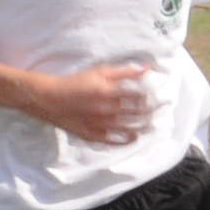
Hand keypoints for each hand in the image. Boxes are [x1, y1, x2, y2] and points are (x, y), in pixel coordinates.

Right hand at [31, 60, 154, 145]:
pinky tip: (134, 137)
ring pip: (129, 128)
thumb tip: (147, 69)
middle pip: (137, 112)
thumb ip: (124, 71)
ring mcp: (99, 125)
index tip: (158, 95)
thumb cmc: (75, 82)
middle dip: (152, 110)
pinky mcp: (92, 135)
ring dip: (143, 125)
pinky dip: (126, 140)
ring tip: (151, 123)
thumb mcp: (99, 72)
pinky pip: (113, 141)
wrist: (49, 98)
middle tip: (160, 108)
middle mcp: (106, 110)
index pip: (139, 95)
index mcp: (108, 91)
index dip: (151, 96)